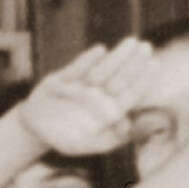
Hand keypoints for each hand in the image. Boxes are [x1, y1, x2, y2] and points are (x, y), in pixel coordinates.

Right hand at [20, 43, 151, 160]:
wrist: (34, 128)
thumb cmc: (63, 138)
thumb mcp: (84, 145)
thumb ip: (108, 139)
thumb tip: (127, 124)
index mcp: (108, 112)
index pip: (129, 94)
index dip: (142, 80)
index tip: (154, 65)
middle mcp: (98, 96)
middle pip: (120, 77)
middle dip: (134, 62)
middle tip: (147, 46)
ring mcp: (82, 85)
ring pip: (103, 69)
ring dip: (117, 56)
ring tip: (131, 42)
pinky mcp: (64, 78)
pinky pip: (77, 67)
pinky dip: (88, 59)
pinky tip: (100, 50)